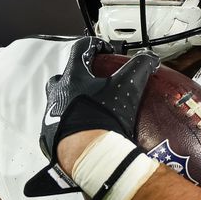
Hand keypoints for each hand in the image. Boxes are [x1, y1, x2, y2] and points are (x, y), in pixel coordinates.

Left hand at [39, 37, 158, 165]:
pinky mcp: (51, 136)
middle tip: (93, 82)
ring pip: (58, 101)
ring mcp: (51, 115)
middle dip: (76, 76)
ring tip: (89, 108)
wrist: (87, 154)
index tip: (104, 49)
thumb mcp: (127, 88)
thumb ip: (139, 68)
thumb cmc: (102, 118)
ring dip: (71, 100)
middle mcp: (57, 94)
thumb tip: (149, 58)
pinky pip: (58, 125)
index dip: (94, 45)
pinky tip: (83, 130)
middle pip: (63, 76)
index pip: (80, 49)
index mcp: (73, 78)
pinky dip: (69, 124)